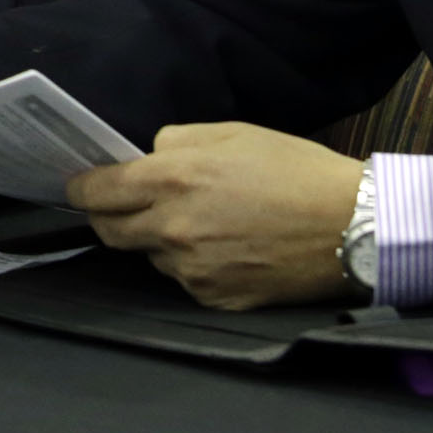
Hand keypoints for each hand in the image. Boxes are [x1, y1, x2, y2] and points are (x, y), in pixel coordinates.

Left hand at [67, 124, 364, 309]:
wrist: (354, 226)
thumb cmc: (296, 172)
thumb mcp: (233, 133)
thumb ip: (177, 142)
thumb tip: (146, 157)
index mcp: (172, 179)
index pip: (96, 192)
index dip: (81, 189)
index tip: (78, 188)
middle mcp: (173, 229)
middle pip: (110, 231)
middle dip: (111, 217)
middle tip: (131, 206)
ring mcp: (193, 270)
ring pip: (151, 256)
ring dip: (161, 241)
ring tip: (208, 223)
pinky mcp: (216, 299)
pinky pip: (186, 281)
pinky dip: (195, 266)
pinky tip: (230, 249)